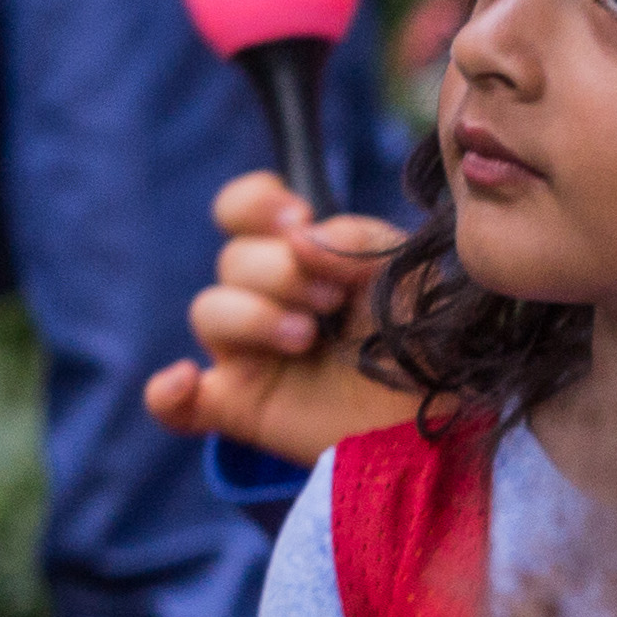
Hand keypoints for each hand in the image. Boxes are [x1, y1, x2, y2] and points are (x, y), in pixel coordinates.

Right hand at [141, 173, 403, 461]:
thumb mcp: (406, 270)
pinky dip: (168, 393)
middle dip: (279, 272)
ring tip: (307, 337)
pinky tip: (186, 381)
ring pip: (208, 312)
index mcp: (301, 258)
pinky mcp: (243, 408)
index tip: (296, 219)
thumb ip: (356, 239)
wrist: (448, 411)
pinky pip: (179, 405)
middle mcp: (267, 300)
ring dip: (254, 317)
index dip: (253, 205)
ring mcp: (250, 355)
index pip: (243, 212)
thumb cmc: (426, 334)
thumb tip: (295, 236)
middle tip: (332, 302)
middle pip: (232, 261)